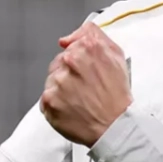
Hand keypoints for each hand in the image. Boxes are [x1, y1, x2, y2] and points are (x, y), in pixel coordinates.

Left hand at [40, 22, 131, 146]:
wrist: (115, 126)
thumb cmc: (116, 95)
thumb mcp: (115, 54)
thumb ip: (92, 35)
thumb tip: (67, 38)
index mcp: (87, 47)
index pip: (70, 46)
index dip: (78, 60)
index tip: (86, 71)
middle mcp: (71, 61)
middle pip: (59, 62)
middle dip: (69, 74)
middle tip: (85, 88)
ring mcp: (58, 81)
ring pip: (52, 80)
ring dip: (62, 89)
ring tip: (80, 99)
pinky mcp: (49, 100)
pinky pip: (46, 99)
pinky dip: (56, 104)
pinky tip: (71, 108)